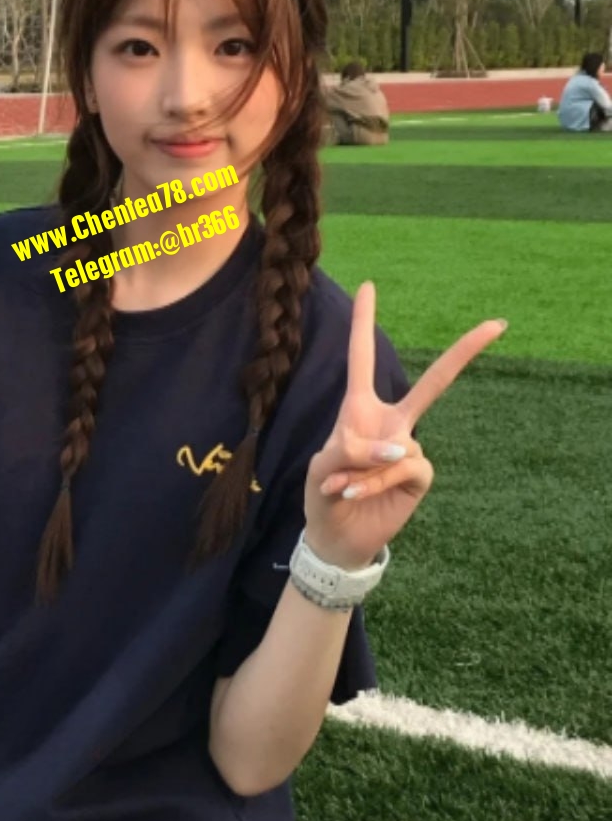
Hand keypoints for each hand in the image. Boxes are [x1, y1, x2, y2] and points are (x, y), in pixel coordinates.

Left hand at [303, 282, 506, 570]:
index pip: (363, 358)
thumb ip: (351, 448)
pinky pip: (405, 468)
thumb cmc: (323, 494)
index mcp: (359, 408)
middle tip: (498, 324)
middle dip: (465, 353)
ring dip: (364, 470)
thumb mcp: (322, 466)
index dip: (362, 322)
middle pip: (434, 383)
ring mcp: (409, 448)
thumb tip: (400, 446)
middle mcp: (391, 422)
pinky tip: (355, 492)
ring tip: (341, 486)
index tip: (367, 284)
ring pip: (396, 447)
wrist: (335, 537)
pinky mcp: (419, 476)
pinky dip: (376, 481)